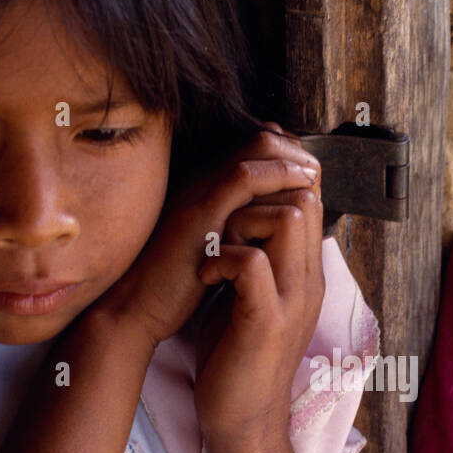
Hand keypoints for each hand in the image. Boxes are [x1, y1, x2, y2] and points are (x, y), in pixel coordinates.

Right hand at [96, 123, 320, 352]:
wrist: (135, 311)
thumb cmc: (173, 290)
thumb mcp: (212, 252)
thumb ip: (234, 233)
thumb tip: (270, 233)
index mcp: (206, 192)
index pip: (253, 151)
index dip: (287, 156)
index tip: (310, 175)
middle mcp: (202, 184)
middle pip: (259, 141)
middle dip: (295, 150)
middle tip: (317, 171)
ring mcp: (201, 195)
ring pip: (256, 150)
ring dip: (293, 158)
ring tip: (314, 175)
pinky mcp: (200, 214)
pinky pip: (243, 178)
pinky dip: (278, 175)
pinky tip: (300, 186)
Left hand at [192, 123, 325, 448]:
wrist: (241, 420)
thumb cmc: (237, 357)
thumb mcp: (255, 298)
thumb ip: (260, 261)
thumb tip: (244, 223)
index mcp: (305, 274)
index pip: (309, 198)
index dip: (270, 188)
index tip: (234, 212)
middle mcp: (306, 281)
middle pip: (304, 197)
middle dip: (258, 196)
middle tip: (226, 228)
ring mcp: (291, 300)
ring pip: (286, 218)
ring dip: (242, 221)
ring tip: (219, 251)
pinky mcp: (266, 321)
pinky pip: (252, 262)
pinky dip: (222, 257)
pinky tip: (207, 276)